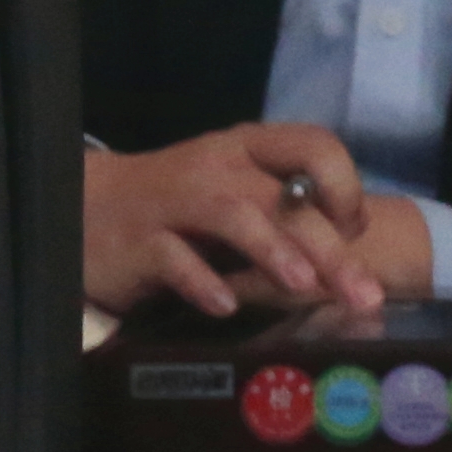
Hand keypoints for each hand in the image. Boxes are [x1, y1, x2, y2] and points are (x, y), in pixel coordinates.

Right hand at [83, 124, 385, 320]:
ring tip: (303, 285)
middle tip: (363, 294)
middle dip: (330, 247)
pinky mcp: (140, 241)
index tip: (356, 232)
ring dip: (272, 249)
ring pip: (232, 216)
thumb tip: (351, 251)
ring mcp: (175, 202)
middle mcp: (217, 168)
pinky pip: (173, 258)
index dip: (346, 186)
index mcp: (249, 148)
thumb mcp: (236, 192)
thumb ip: (287, 212)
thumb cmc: (182, 206)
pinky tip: (226, 306)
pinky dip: (202, 283)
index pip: (315, 145)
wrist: (88, 207)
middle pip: (283, 198)